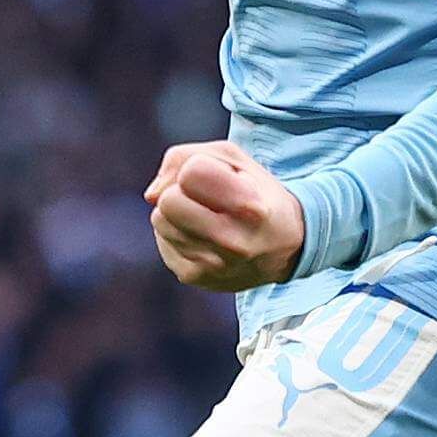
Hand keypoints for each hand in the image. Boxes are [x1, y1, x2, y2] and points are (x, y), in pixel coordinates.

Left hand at [142, 140, 305, 292]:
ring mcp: (213, 265)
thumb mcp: (233, 158)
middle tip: (206, 198)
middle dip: (180, 192)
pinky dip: (177, 234)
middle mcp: (232, 242)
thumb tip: (150, 195)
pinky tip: (203, 236)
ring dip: (177, 214)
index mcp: (250, 207)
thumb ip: (184, 158)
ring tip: (207, 217)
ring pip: (160, 220)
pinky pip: (163, 241)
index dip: (197, 168)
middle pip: (167, 201)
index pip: (190, 173)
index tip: (218, 178)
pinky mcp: (196, 278)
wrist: (286, 247)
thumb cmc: (254, 191)